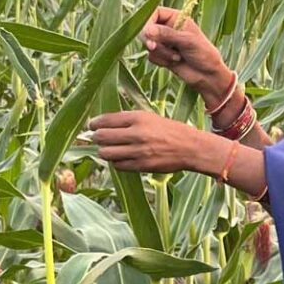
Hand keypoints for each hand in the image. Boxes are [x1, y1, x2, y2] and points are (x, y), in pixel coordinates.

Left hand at [89, 111, 231, 173]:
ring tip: (110, 149)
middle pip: (101, 137)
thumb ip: (129, 120)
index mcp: (138, 117)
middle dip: (97, 138)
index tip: (92, 126)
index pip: (105, 120)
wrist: (191, 147)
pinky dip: (117, 162)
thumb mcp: (151, 118)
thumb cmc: (171, 130)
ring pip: (106, 153)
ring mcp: (138, 151)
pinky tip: (123, 157)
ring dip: (105, 152)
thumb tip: (103, 125)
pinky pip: (118, 165)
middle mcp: (136, 133)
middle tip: (99, 139)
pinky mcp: (141, 165)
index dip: (94, 124)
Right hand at [141, 7, 234, 105]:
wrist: (208, 75)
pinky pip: (151, 56)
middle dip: (150, 40)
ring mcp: (164, 42)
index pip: (154, 12)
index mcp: (176, 18)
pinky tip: (175, 62)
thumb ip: (167, 34)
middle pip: (147, 28)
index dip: (147, 21)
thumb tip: (147, 30)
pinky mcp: (162, 55)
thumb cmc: (203, 53)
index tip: (147, 32)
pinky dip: (161, 60)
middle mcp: (168, 28)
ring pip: (148, 44)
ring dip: (161, 52)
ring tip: (177, 57)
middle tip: (153, 46)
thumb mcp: (187, 41)